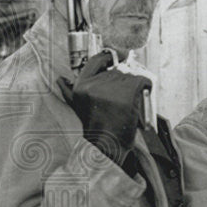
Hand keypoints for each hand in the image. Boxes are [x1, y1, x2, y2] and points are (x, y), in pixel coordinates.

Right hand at [57, 51, 149, 168]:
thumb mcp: (77, 108)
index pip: (96, 60)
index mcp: (81, 86)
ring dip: (136, 87)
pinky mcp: (129, 90)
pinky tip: (140, 101)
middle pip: (119, 68)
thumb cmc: (96, 131)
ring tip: (130, 104)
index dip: (108, 58)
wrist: (107, 148)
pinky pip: (144, 80)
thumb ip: (68, 91)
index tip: (115, 59)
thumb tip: (60, 80)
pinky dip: (146, 89)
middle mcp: (95, 83)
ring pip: (133, 74)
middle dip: (126, 80)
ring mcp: (113, 85)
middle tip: (125, 98)